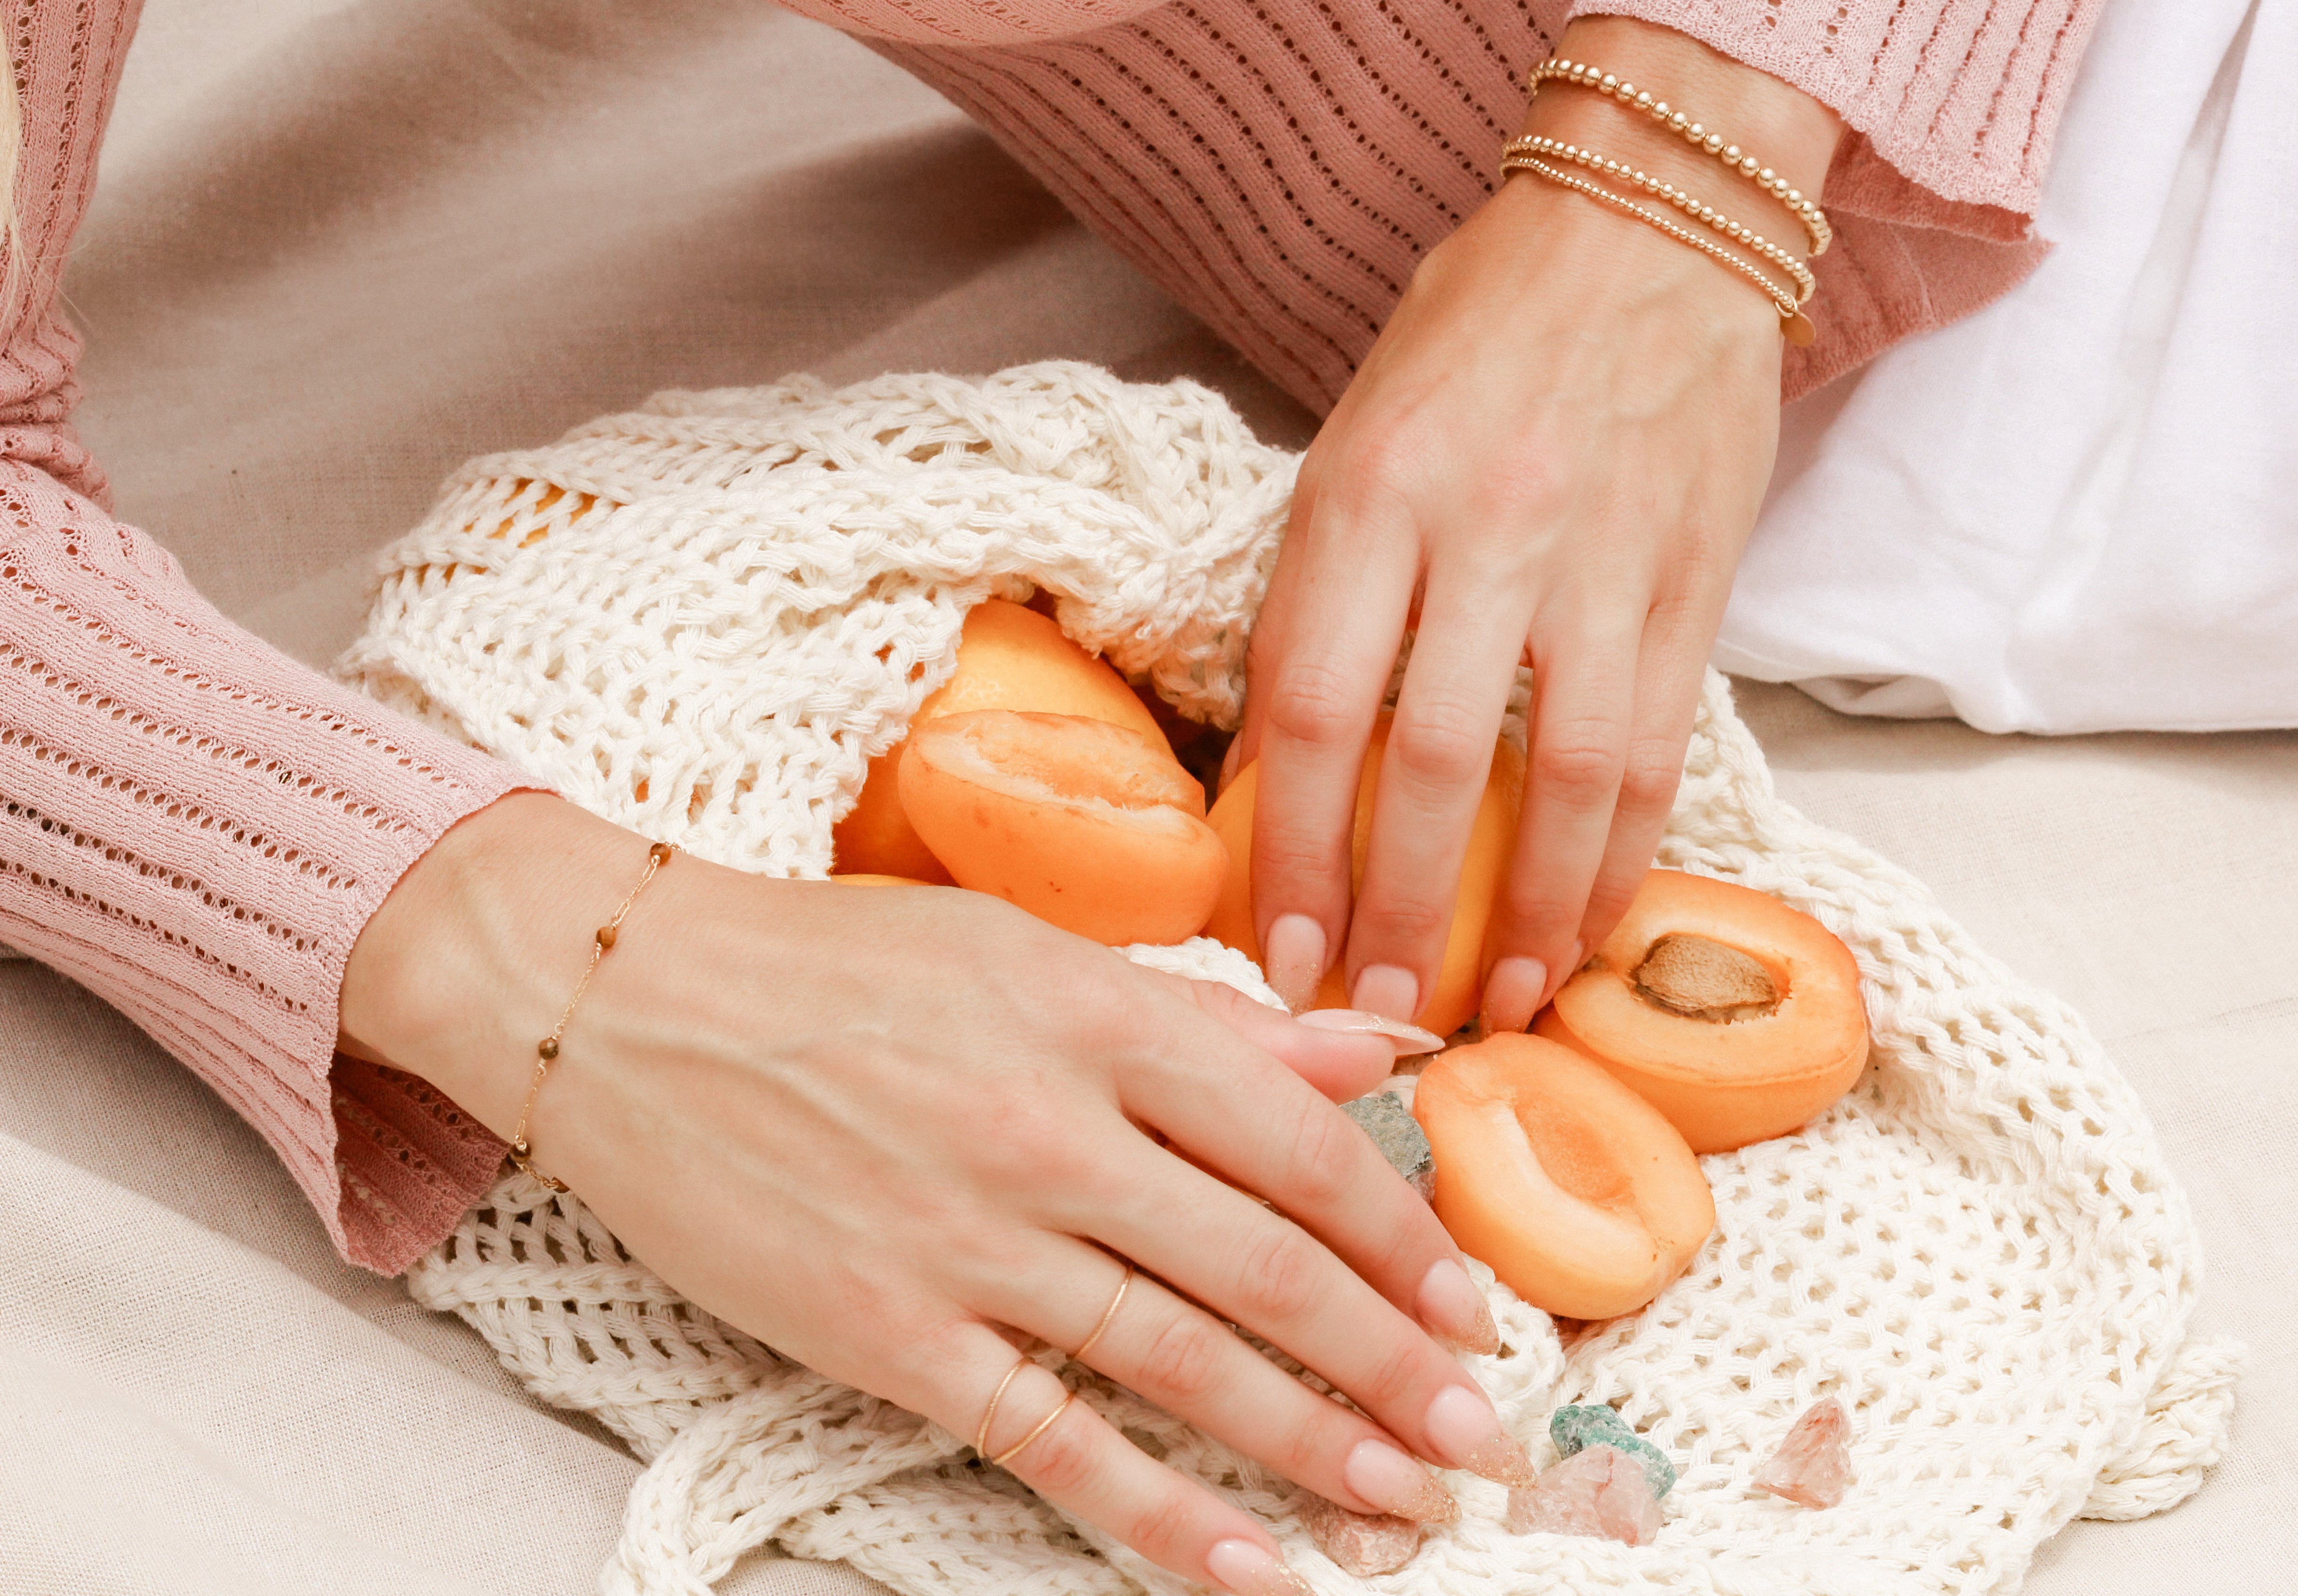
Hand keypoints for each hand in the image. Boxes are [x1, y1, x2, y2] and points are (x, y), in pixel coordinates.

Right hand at [341, 793, 1523, 1593]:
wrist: (622, 1000)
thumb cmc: (835, 963)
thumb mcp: (1026, 952)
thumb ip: (1200, 1017)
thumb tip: (1364, 1051)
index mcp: (1095, 1020)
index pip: (1296, 1139)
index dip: (1400, 1232)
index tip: (1471, 1301)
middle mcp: (1050, 1133)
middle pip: (1265, 1268)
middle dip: (1393, 1364)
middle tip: (1486, 1437)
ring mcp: (969, 1242)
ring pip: (1183, 1365)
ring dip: (1313, 1447)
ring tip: (1409, 1508)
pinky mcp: (890, 1332)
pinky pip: (1053, 1440)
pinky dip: (1158, 1515)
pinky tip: (1249, 1567)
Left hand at [1234, 18, 1838, 1031]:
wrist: (1647, 225)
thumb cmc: (1475, 330)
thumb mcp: (1354, 433)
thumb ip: (1323, 582)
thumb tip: (1280, 755)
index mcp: (1369, 494)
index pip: (1309, 708)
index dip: (1288, 850)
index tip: (1276, 949)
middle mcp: (1481, 533)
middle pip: (1427, 766)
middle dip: (1394, 909)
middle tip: (1368, 1007)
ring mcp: (1597, 562)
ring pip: (1562, 779)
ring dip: (1523, 912)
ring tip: (1489, 1003)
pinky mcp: (1689, 583)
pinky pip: (1655, 751)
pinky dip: (1620, 858)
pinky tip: (1585, 929)